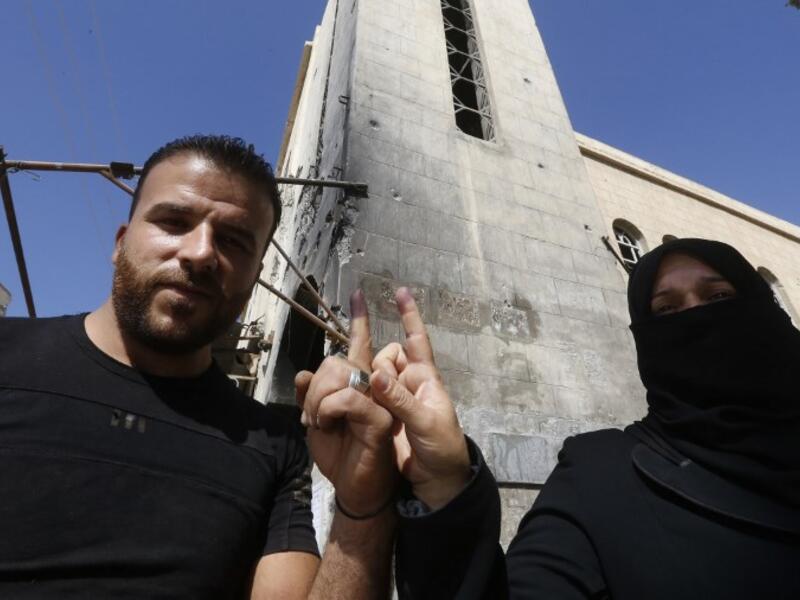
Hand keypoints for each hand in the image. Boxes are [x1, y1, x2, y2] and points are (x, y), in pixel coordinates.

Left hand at [296, 290, 396, 516]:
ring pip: (341, 374)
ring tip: (320, 423)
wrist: (354, 488)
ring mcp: (379, 400)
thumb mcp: (316, 422)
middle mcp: (372, 387)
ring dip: (318, 401)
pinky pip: (347, 398)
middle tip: (310, 415)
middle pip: (338, 359)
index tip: (358, 293)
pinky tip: (328, 426)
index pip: (360, 345)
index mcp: (359, 384)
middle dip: (314, 386)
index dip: (359, 319)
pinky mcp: (381, 418)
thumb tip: (304, 374)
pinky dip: (328, 410)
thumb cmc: (339, 455)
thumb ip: (311, 396)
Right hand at [370, 287, 470, 509]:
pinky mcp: (379, 415)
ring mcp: (392, 399)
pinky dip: (356, 396)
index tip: (401, 291)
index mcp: (425, 378)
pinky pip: (364, 395)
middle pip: (386, 357)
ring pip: (372, 375)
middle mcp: (407, 383)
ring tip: (374, 408)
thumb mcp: (426, 423)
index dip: (410, 316)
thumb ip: (400, 400)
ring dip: (367, 384)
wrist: (435, 481)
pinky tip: (347, 407)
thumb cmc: (442, 447)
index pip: (417, 341)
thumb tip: (374, 374)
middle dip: (380, 368)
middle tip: (381, 394)